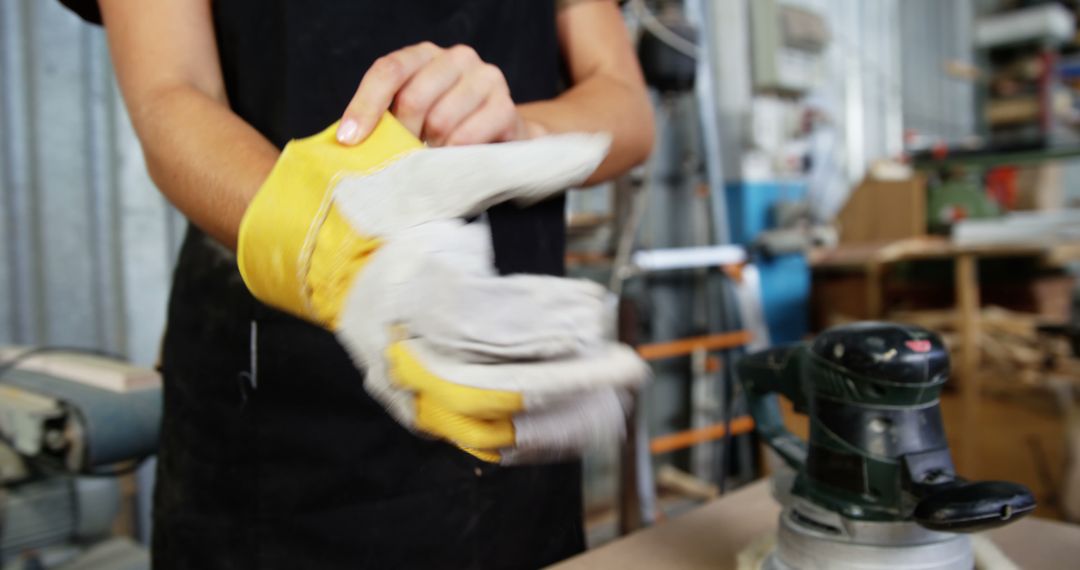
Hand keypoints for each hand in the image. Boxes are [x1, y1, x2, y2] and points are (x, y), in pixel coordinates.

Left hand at [337, 42, 539, 146]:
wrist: (501, 138)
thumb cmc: (448, 127)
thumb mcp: (414, 114)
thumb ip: (387, 117)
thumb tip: (349, 140)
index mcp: (426, 54)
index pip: (388, 71)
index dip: (364, 106)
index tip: (349, 139)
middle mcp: (458, 58)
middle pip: (413, 98)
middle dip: (403, 135)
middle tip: (405, 156)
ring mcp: (486, 78)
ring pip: (440, 121)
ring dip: (431, 149)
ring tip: (434, 156)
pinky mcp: (506, 106)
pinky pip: (466, 137)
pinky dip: (453, 156)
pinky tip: (453, 161)